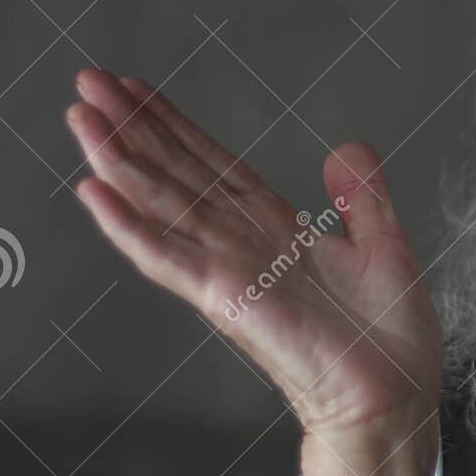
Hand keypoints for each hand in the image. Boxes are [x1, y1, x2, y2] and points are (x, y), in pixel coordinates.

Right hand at [64, 69, 441, 475]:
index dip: (173, 125)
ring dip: (117, 160)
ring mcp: (228, 271)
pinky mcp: (226, 300)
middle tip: (89, 80)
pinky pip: (169, 259)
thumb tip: (348, 147)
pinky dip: (130, 227)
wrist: (394, 395)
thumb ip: (363, 195)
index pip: (212, 165)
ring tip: (81, 117)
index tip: (135, 88)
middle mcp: (242, 245)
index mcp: (276, 230)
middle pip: (175, 174)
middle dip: (132, 127)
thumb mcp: (385, 243)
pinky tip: (96, 193)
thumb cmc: (387, 339)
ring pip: (160, 205)